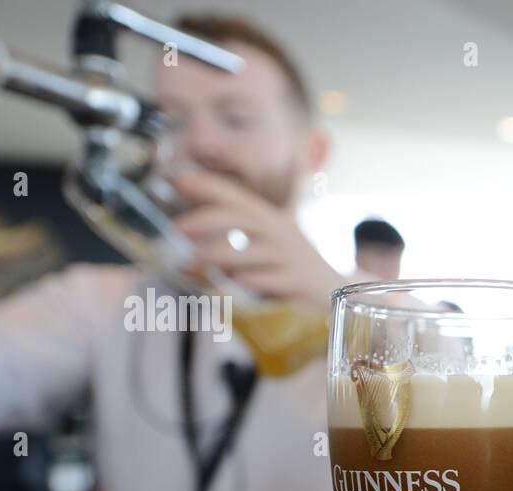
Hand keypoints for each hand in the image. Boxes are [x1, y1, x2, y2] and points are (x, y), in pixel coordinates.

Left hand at [172, 171, 342, 308]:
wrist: (333, 287)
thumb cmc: (293, 261)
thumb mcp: (272, 235)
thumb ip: (238, 226)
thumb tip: (191, 222)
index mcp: (270, 219)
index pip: (237, 198)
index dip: (210, 187)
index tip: (179, 181)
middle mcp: (280, 233)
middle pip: (243, 219)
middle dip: (208, 220)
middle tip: (179, 227)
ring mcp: (290, 258)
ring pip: (254, 251)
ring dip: (222, 252)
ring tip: (195, 258)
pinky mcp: (299, 282)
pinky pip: (276, 280)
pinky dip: (257, 280)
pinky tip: (238, 281)